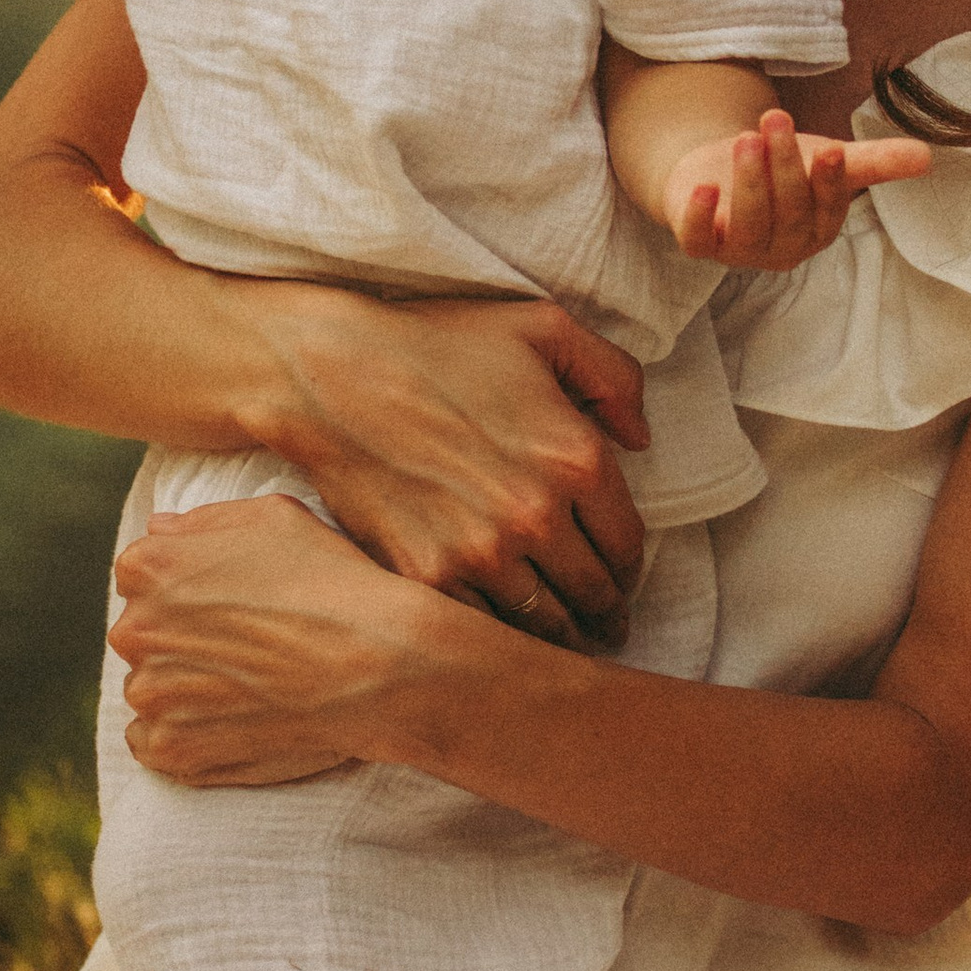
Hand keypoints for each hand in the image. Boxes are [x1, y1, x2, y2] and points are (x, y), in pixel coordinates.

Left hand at [109, 498, 435, 784]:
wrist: (377, 664)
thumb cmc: (331, 583)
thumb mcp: (274, 518)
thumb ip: (203, 522)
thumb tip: (160, 531)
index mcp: (149, 567)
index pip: (143, 577)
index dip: (189, 590)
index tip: (229, 606)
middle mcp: (135, 628)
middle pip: (144, 633)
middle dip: (183, 639)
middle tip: (245, 648)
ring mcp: (151, 694)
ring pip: (150, 687)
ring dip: (184, 688)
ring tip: (248, 687)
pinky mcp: (171, 748)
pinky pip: (151, 742)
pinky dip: (181, 735)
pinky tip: (228, 722)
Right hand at [243, 287, 646, 647]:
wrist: (330, 375)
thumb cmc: (436, 344)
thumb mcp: (542, 327)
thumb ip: (613, 377)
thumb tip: (640, 438)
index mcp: (575, 459)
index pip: (626, 544)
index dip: (629, 569)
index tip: (622, 580)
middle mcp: (535, 516)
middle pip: (592, 594)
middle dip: (604, 613)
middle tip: (606, 627)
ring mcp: (479, 553)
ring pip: (542, 623)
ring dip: (559, 636)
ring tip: (563, 642)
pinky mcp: (426, 575)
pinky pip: (482, 628)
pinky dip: (498, 638)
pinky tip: (502, 636)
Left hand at [662, 113, 932, 269]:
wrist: (719, 172)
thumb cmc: (782, 171)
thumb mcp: (825, 160)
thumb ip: (873, 161)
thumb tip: (928, 156)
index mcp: (818, 230)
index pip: (827, 208)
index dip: (829, 182)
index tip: (830, 150)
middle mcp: (782, 247)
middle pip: (788, 210)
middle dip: (784, 166)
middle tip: (775, 120)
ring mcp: (739, 250)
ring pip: (749, 221)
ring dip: (750, 180)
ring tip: (747, 138)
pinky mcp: (700, 244)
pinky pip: (698, 240)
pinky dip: (699, 217)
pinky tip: (702, 187)